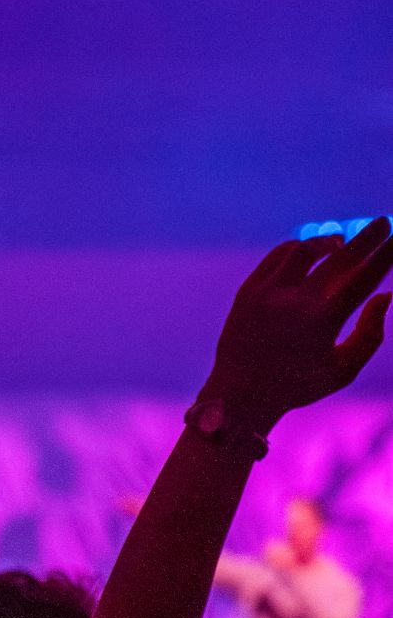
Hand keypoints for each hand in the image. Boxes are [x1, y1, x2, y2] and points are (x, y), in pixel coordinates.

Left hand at [201, 220, 392, 428]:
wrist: (239, 395)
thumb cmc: (298, 386)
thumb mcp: (343, 370)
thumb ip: (370, 334)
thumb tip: (385, 295)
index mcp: (321, 323)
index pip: (362, 280)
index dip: (384, 256)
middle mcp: (293, 303)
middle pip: (338, 258)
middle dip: (366, 238)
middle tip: (383, 222)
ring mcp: (267, 294)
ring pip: (304, 250)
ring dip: (328, 243)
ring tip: (342, 245)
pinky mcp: (248, 291)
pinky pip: (278, 257)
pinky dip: (298, 249)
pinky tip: (312, 252)